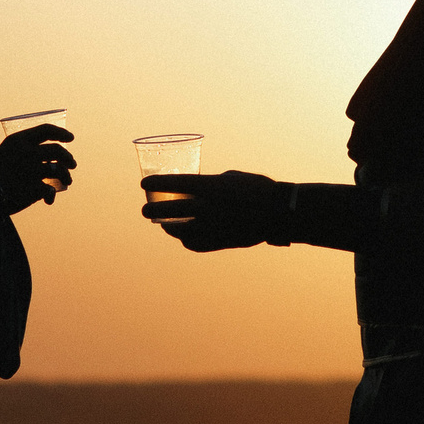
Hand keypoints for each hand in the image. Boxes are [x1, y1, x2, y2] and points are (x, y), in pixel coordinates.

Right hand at [0, 124, 76, 210]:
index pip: (46, 130)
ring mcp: (31, 170)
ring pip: (59, 170)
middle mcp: (26, 152)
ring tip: (68, 181)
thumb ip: (24, 152)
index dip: (61, 133)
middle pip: (57, 150)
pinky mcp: (33, 188)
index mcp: (18, 140)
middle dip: (68, 158)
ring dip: (66, 176)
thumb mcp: (5, 154)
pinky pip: (50, 190)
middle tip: (72, 164)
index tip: (70, 138)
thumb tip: (50, 160)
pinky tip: (48, 200)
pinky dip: (51, 195)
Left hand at [141, 169, 282, 251]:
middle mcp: (208, 207)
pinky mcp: (220, 242)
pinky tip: (184, 237)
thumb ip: (212, 183)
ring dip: (169, 227)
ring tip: (164, 224)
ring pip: (180, 231)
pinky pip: (195, 244)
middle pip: (170, 210)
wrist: (280, 213)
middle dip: (153, 210)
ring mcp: (213, 227)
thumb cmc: (258, 189)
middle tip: (145, 210)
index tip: (144, 184)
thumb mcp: (232, 178)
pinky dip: (187, 240)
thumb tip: (199, 189)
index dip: (156, 184)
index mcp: (211, 187)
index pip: (175, 183)